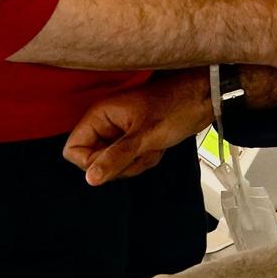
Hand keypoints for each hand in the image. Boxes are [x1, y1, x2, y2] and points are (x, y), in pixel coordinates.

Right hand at [62, 71, 213, 186]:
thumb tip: (90, 179)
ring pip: (114, 164)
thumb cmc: (176, 107)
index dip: (91, 162)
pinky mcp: (133, 139)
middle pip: (95, 161)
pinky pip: (130, 161)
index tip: (116, 158)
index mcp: (100, 115)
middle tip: (143, 149)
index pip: (73, 150)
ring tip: (154, 145)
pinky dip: (145, 159)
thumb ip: (115, 158)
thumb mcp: (145, 136)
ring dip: (137, 161)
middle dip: (122, 163)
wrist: (203, 99)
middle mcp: (105, 123)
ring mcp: (120, 132)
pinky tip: (159, 146)